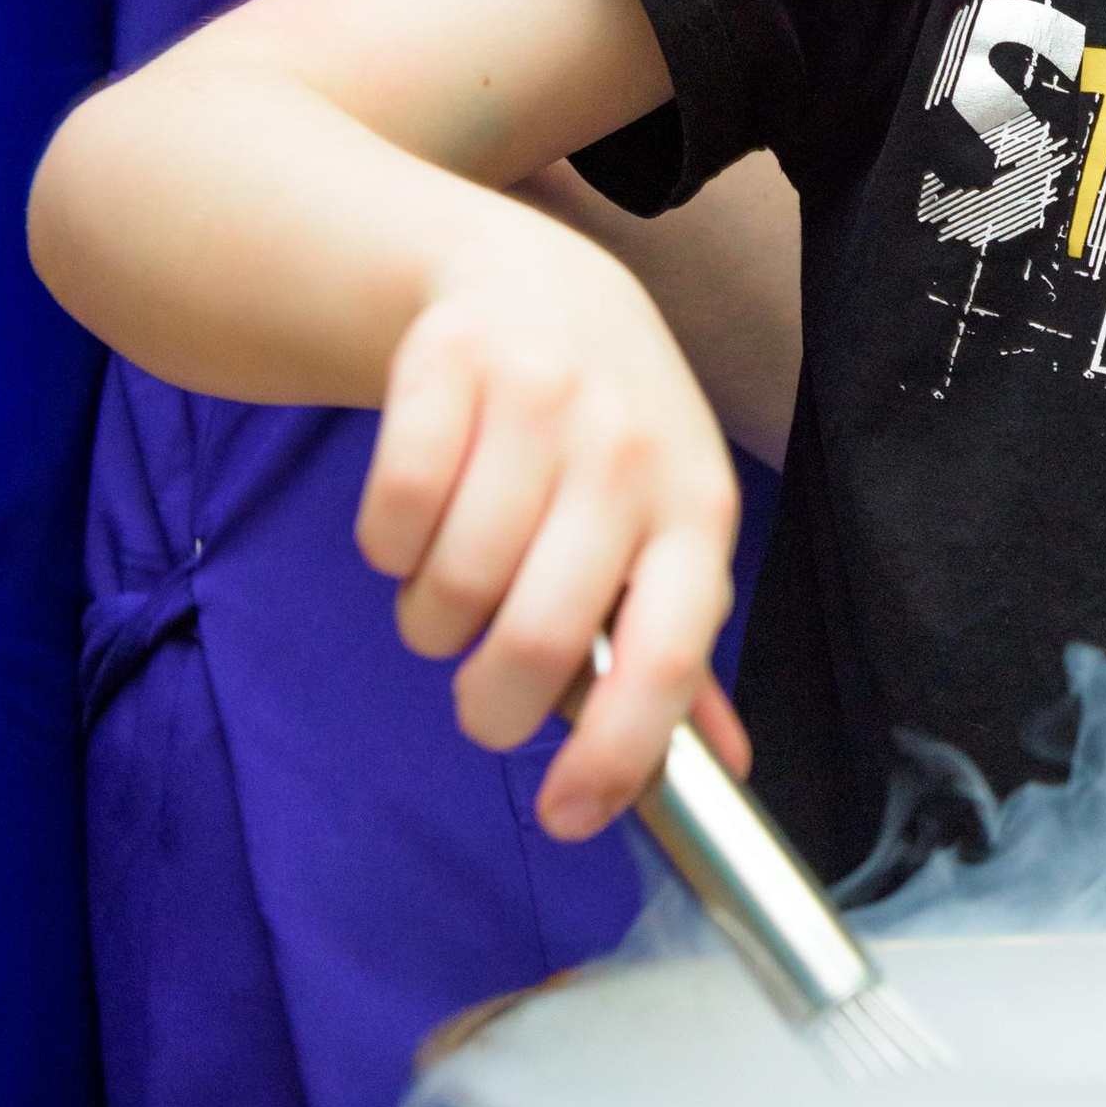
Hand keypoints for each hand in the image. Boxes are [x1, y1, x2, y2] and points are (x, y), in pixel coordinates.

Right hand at [355, 235, 747, 839]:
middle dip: (492, 705)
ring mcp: (539, 402)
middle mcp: (627, 453)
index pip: (667, 655)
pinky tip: (417, 523)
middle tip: (483, 698)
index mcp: (696, 511)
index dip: (616, 753)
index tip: (566, 818)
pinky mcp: (449, 367)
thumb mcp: (668, 525)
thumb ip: (678, 648)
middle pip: (539, 638)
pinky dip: (386, 549)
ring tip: (453, 587)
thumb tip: (719, 770)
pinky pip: (391, 515)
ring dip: (432, 622)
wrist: (535, 288)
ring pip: (453, 584)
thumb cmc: (608, 437)